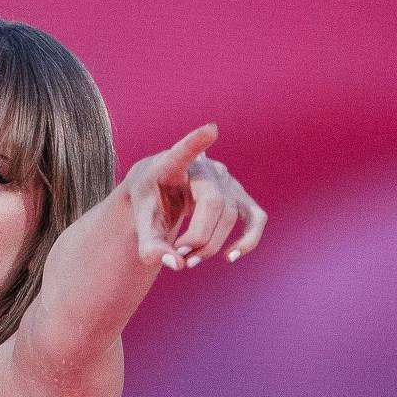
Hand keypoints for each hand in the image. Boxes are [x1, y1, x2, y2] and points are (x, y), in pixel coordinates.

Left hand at [119, 123, 266, 270]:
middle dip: (198, 237)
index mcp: (170, 165)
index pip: (182, 152)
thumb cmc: (150, 201)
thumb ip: (150, 245)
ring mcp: (225, 180)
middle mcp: (204, 167)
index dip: (196, 142)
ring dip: (211, 246)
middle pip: (213, 203)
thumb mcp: (141, 222)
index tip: (210, 130)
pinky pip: (255, 218)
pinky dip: (248, 240)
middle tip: (178, 257)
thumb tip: (176, 266)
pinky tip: (230, 257)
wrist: (161, 188)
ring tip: (188, 262)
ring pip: (230, 215)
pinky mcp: (239, 196)